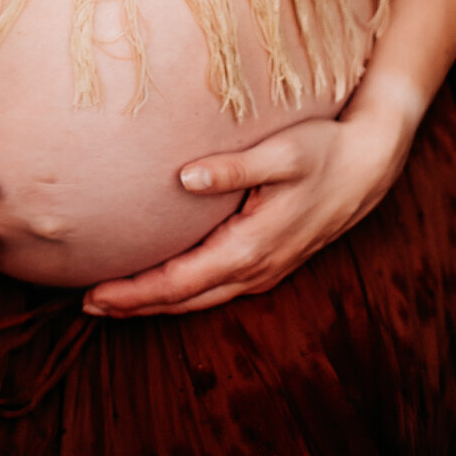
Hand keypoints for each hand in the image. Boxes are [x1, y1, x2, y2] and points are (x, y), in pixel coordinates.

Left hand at [81, 107, 412, 316]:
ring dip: (156, 302)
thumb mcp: (280, 152)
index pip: (179, 281)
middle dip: (135, 305)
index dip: (135, 291)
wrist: (368, 165)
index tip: (94, 294)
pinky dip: (182, 292)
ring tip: (113, 300)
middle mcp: (255, 268)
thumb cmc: (322, 150)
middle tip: (86, 303)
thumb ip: (232, 168)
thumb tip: (184, 179)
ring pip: (199, 298)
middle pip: (184, 299)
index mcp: (251, 246)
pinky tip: (162, 283)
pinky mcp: (267, 261)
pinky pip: (215, 287)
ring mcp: (264, 270)